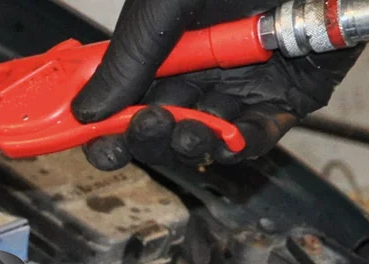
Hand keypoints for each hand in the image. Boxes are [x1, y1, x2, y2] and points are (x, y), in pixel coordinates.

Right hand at [71, 0, 362, 170]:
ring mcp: (242, 86)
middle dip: (142, 135)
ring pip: (204, 136)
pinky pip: (258, 136)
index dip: (100, 119)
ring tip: (183, 133)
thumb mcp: (166, 8)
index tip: (83, 136)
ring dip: (187, 144)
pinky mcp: (286, 100)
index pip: (121, 92)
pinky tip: (224, 138)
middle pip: (158, 121)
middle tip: (137, 130)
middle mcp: (200, 67)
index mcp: (163, 43)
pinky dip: (239, 146)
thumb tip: (88, 111)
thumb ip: (128, 60)